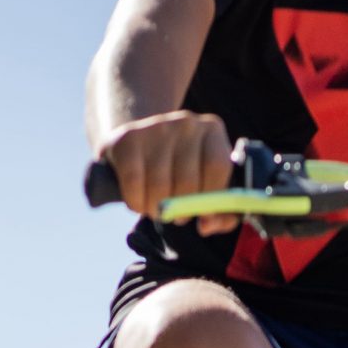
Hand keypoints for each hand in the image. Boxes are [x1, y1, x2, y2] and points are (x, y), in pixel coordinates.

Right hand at [98, 111, 236, 234]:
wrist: (136, 146)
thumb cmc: (177, 171)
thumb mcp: (204, 184)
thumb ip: (219, 211)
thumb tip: (207, 225)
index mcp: (212, 130)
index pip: (217, 166)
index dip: (211, 198)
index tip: (203, 217)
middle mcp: (186, 123)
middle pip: (188, 180)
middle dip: (181, 209)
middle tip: (175, 216)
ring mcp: (156, 126)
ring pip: (160, 185)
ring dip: (157, 209)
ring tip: (155, 209)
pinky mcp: (128, 137)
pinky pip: (134, 182)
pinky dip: (136, 202)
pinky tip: (138, 204)